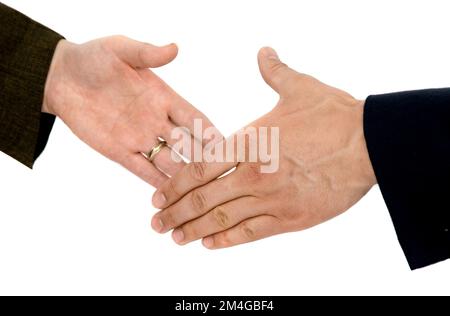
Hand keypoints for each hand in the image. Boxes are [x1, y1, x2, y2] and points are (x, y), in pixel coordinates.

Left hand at [43, 36, 214, 186]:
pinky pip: (142, 170)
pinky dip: (156, 183)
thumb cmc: (93, 59)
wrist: (62, 78)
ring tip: (202, 194)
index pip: (195, 118)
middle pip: (188, 145)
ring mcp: (140, 139)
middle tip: (222, 178)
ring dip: (184, 176)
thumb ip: (146, 52)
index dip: (212, 131)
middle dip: (205, 160)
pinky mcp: (120, 152)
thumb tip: (174, 48)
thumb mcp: (120, 50)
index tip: (230, 146)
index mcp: (163, 97)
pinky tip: (171, 197)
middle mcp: (157, 121)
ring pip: (169, 161)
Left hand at [151, 47, 376, 247]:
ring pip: (223, 219)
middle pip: (204, 199)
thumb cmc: (334, 116)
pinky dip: (228, 240)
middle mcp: (254, 174)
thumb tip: (264, 52)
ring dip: (194, 230)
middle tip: (156, 223)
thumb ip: (274, 73)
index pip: (200, 169)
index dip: (175, 185)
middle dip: (175, 213)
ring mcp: (272, 199)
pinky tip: (210, 244)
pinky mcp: (291, 219)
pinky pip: (252, 233)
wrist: (370, 144)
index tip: (159, 196)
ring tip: (174, 237)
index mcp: (250, 142)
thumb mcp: (299, 88)